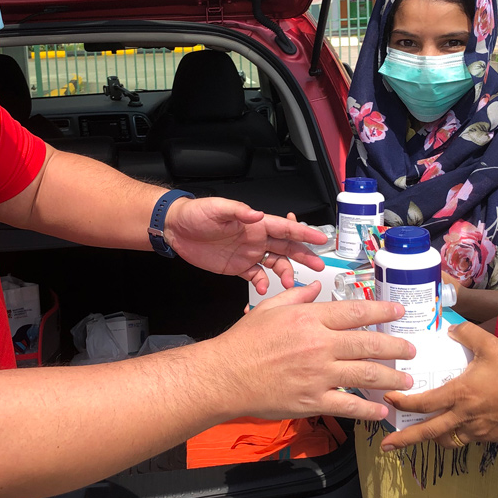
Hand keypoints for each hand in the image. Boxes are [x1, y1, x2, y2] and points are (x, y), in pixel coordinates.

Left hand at [165, 199, 326, 292]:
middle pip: (287, 247)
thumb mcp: (217, 209)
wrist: (177, 229)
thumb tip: (257, 215)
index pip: (285, 227)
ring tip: (289, 284)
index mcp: (255, 224)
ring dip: (285, 273)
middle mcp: (256, 238)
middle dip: (304, 256)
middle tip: (318, 266)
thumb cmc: (195, 214)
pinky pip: (256, 276)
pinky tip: (264, 288)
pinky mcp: (238, 267)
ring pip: (275, 263)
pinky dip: (263, 283)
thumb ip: (238, 211)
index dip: (304, 233)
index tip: (320, 238)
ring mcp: (248, 253)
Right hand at [211, 282, 417, 422]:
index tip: (399, 311)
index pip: (356, 312)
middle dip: (396, 346)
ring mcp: (318, 375)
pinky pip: (349, 405)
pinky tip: (382, 409)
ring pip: (366, 374)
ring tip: (406, 379)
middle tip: (411, 349)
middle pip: (369, 343)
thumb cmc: (244, 342)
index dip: (382, 310)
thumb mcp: (269, 309)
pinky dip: (368, 408)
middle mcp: (320, 345)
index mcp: (310, 319)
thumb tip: (316, 287)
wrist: (224, 377)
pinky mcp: (313, 400)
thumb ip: (297, 297)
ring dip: (391, 377)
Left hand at [380, 320, 497, 450]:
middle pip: (427, 433)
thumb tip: (451, 330)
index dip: (403, 403)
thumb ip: (468, 333)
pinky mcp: (487, 437)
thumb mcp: (491, 345)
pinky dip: (454, 436)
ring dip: (430, 438)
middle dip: (404, 440)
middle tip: (385, 445)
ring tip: (421, 434)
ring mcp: (475, 430)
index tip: (388, 399)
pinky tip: (454, 426)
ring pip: (445, 440)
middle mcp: (462, 416)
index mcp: (459, 394)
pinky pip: (464, 439)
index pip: (422, 403)